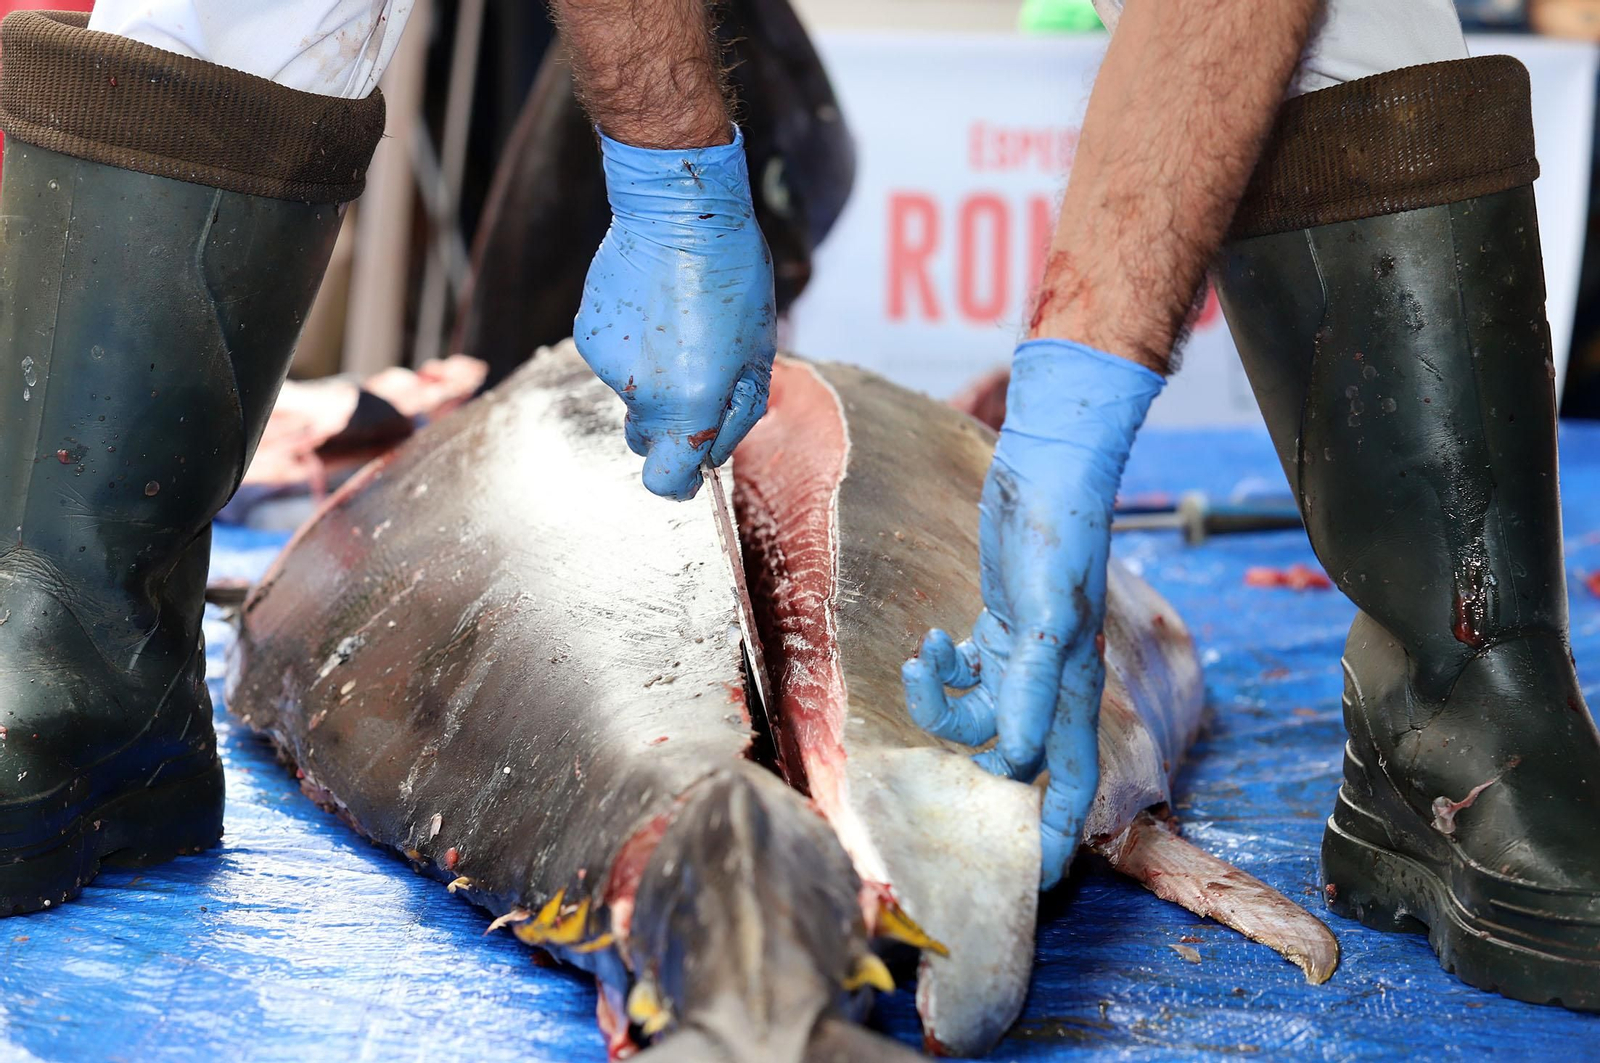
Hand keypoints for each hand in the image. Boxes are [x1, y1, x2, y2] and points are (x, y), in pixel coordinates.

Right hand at [574, 128, 775, 499]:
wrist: (675, 212)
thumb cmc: (730, 277)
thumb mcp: (758, 354)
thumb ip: (735, 414)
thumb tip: (712, 452)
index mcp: (689, 405)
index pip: (664, 482)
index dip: (680, 483)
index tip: (691, 473)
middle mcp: (643, 394)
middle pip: (647, 440)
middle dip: (671, 426)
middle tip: (698, 380)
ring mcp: (609, 366)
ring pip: (633, 395)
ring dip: (654, 378)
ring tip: (678, 327)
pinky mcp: (588, 336)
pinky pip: (614, 361)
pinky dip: (632, 349)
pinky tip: (653, 310)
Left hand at [901, 340, 1162, 887]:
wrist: (1047, 471)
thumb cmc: (1058, 539)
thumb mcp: (1044, 619)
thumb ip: (1029, 690)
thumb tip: (1012, 760)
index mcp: (1074, 693)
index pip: (1071, 786)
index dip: (1058, 838)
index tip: (1035, 883)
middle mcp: (1050, 686)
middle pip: (1010, 759)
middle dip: (969, 764)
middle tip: (929, 757)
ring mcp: (1022, 659)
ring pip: (976, 716)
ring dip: (940, 700)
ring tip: (925, 658)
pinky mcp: (997, 629)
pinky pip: (963, 676)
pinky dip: (940, 669)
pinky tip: (933, 640)